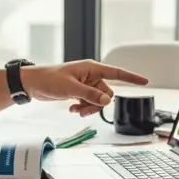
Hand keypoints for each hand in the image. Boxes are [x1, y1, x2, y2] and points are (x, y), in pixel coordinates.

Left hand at [20, 60, 147, 116]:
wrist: (33, 84)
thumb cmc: (49, 79)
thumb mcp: (71, 88)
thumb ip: (90, 95)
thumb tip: (106, 101)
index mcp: (91, 68)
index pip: (116, 72)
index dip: (131, 77)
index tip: (145, 81)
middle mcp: (91, 75)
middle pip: (106, 93)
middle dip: (97, 104)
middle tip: (83, 109)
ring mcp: (85, 84)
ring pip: (98, 100)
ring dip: (89, 108)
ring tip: (76, 110)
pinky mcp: (79, 91)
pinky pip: (89, 102)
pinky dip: (83, 107)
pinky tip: (72, 109)